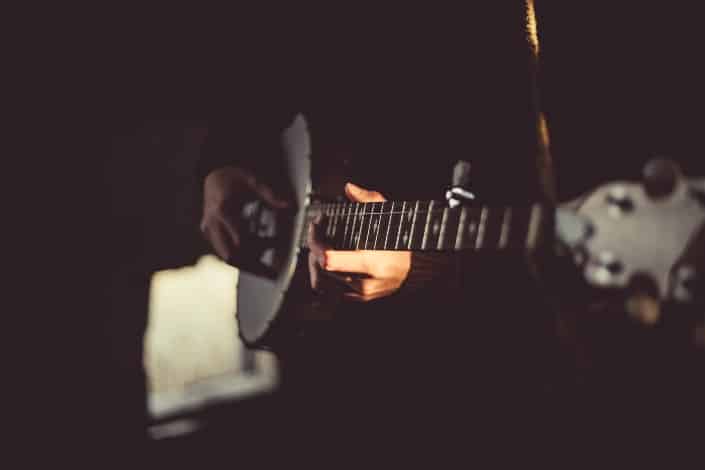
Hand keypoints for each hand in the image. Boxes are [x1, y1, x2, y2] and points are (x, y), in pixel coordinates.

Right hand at [200, 166, 288, 262]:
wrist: (213, 177)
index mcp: (223, 210)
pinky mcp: (210, 235)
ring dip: (247, 261)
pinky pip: (225, 252)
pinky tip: (259, 252)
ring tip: (267, 266)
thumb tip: (289, 205)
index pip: (240, 239)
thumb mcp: (253, 181)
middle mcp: (213, 223)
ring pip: (227, 257)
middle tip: (271, 271)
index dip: (259, 246)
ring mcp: (209, 231)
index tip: (276, 246)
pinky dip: (241, 255)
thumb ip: (270, 194)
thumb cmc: (233, 178)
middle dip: (252, 264)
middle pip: (231, 255)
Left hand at [308, 182, 411, 301]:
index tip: (318, 224)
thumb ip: (368, 199)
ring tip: (322, 245)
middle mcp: (365, 283)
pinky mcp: (356, 299)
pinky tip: (329, 259)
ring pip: (321, 281)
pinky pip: (329, 289)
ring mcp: (359, 294)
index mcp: (371, 263)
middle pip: (321, 267)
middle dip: (315, 247)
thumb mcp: (387, 215)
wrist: (412, 270)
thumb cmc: (399, 241)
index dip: (316, 240)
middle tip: (318, 231)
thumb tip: (349, 188)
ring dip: (316, 261)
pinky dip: (324, 274)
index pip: (329, 259)